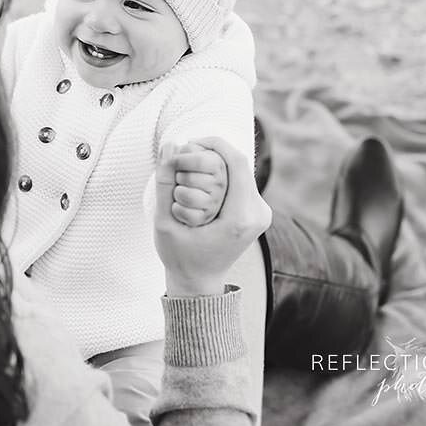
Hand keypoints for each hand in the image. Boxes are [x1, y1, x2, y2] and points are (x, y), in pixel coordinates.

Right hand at [153, 136, 271, 295]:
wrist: (199, 284)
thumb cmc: (180, 257)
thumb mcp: (164, 221)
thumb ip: (165, 182)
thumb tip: (169, 145)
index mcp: (240, 217)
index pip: (236, 162)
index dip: (214, 144)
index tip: (190, 141)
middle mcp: (258, 213)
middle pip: (239, 164)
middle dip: (212, 154)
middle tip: (185, 156)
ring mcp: (260, 213)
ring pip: (240, 171)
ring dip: (216, 164)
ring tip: (191, 170)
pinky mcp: (256, 212)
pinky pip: (241, 182)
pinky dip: (221, 176)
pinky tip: (201, 181)